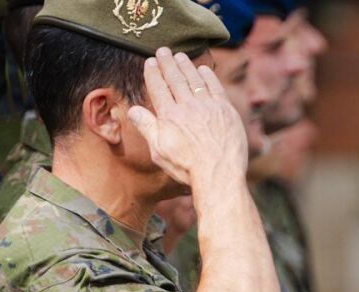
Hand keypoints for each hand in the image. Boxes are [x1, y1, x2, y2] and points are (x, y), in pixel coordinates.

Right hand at [127, 48, 248, 191]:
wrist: (218, 174)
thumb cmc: (187, 167)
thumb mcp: (159, 151)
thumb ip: (147, 127)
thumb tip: (132, 110)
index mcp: (169, 116)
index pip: (158, 88)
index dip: (153, 73)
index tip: (149, 62)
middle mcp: (187, 107)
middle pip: (175, 79)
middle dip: (167, 63)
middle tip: (163, 51)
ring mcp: (208, 107)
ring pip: (194, 80)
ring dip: (186, 66)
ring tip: (180, 56)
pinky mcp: (226, 111)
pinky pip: (215, 88)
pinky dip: (208, 76)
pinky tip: (203, 70)